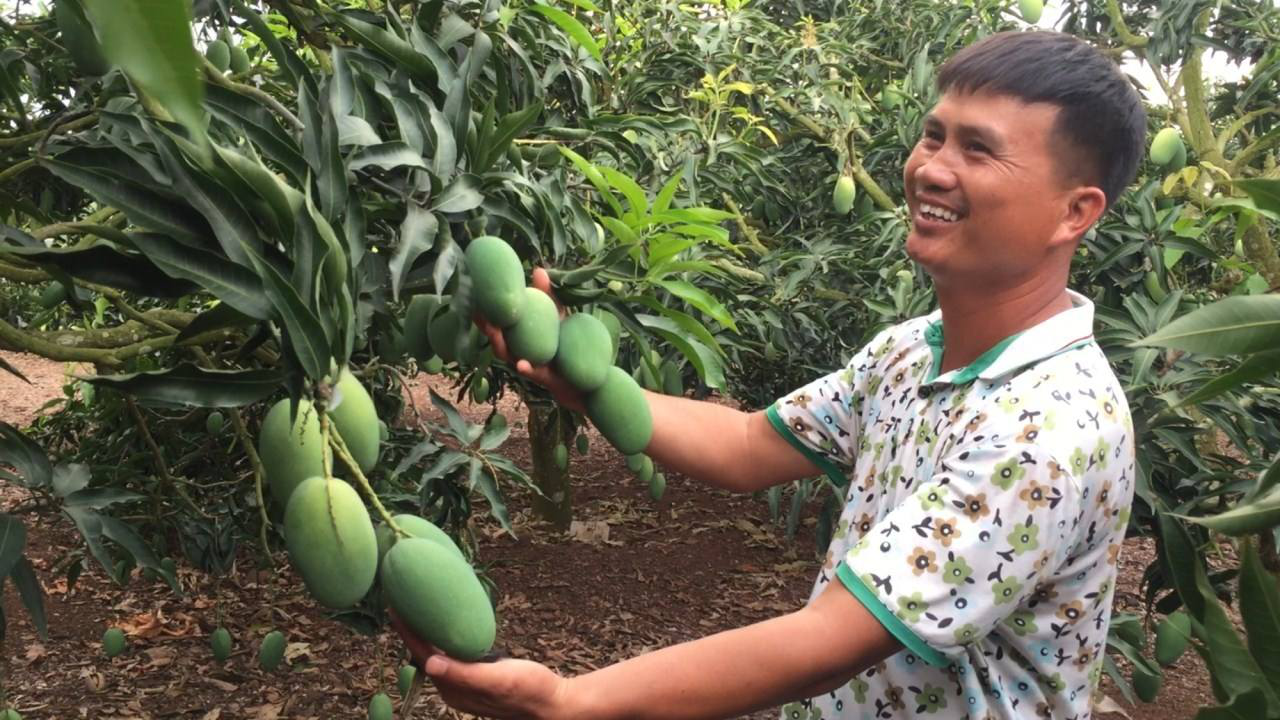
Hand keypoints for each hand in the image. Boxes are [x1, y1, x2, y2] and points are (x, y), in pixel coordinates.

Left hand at [389, 609, 572, 719]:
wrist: (553, 704)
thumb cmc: (529, 689)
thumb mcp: (498, 679)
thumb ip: (464, 672)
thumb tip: (430, 663)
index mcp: (454, 689)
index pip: (423, 657)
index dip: (408, 633)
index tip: (395, 608)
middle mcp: (454, 689)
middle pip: (425, 657)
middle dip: (412, 632)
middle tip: (404, 603)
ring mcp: (465, 685)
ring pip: (438, 656)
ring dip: (427, 636)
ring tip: (420, 611)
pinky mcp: (477, 679)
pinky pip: (452, 657)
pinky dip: (444, 641)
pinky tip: (449, 629)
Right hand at [474, 267, 586, 413]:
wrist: (583, 376)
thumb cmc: (566, 343)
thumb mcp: (558, 316)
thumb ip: (548, 295)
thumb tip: (538, 270)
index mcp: (517, 336)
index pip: (496, 321)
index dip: (483, 310)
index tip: (473, 295)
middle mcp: (517, 351)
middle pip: (495, 338)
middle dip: (485, 326)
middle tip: (476, 311)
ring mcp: (527, 365)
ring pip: (508, 356)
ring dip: (500, 346)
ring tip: (494, 334)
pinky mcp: (542, 378)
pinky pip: (531, 373)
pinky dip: (525, 367)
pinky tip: (521, 363)